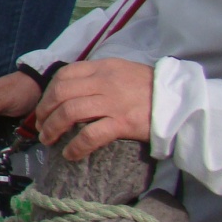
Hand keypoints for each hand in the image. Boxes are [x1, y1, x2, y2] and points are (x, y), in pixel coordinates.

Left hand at [34, 59, 153, 161]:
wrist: (181, 100)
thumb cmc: (149, 88)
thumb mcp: (121, 71)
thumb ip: (98, 76)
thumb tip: (72, 91)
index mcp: (103, 67)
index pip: (64, 75)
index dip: (48, 92)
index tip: (44, 107)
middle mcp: (105, 82)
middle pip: (61, 94)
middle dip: (44, 112)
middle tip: (41, 126)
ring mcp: (113, 102)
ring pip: (70, 112)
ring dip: (53, 128)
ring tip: (48, 140)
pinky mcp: (123, 122)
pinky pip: (90, 135)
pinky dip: (75, 146)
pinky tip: (70, 154)